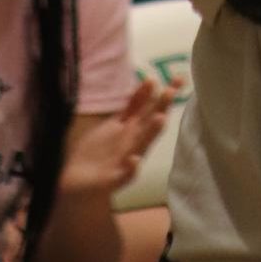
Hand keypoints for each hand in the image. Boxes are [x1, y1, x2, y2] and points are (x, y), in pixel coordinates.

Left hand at [60, 80, 179, 198]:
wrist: (80, 183)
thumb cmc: (101, 151)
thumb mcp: (117, 123)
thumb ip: (133, 105)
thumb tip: (151, 80)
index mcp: (133, 129)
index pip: (151, 108)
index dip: (164, 94)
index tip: (180, 78)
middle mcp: (134, 143)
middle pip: (149, 123)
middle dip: (160, 108)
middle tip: (171, 91)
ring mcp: (126, 161)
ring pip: (142, 145)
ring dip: (151, 133)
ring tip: (161, 119)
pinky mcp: (115, 179)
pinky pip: (124, 174)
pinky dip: (131, 168)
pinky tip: (134, 160)